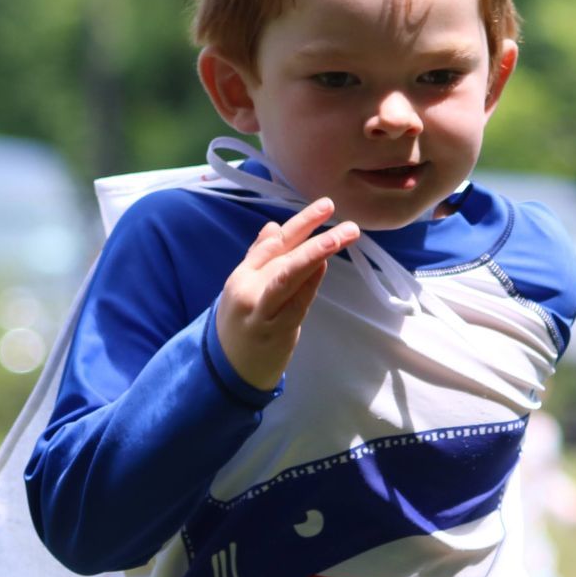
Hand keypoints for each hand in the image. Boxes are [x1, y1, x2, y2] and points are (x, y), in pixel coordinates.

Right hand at [215, 197, 359, 391]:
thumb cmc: (240, 324)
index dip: (300, 223)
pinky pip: (297, 302)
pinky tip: (325, 266)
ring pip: (289, 276)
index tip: (326, 207)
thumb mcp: (243, 288)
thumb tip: (274, 226)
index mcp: (241, 276)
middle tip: (346, 224)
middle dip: (314, 236)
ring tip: (344, 237)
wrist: (229, 370)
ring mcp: (262, 311)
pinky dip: (311, 283)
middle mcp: (249, 289)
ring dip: (318, 254)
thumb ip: (259, 259)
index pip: (273, 243)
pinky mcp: (275, 331)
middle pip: (283, 256)